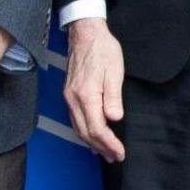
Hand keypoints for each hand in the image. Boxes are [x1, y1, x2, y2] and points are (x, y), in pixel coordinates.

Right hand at [61, 18, 126, 162]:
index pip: (96, 128)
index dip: (109, 144)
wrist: (85, 33)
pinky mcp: (69, 94)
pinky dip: (85, 132)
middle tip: (116, 156)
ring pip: (78, 128)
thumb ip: (113, 97)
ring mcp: (69, 97)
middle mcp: (73, 99)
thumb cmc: (102, 49)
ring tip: (106, 152)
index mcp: (86, 95)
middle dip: (101, 148)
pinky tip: (92, 136)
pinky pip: (75, 119)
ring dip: (92, 143)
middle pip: (85, 132)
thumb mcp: (114, 71)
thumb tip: (114, 118)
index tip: (120, 152)